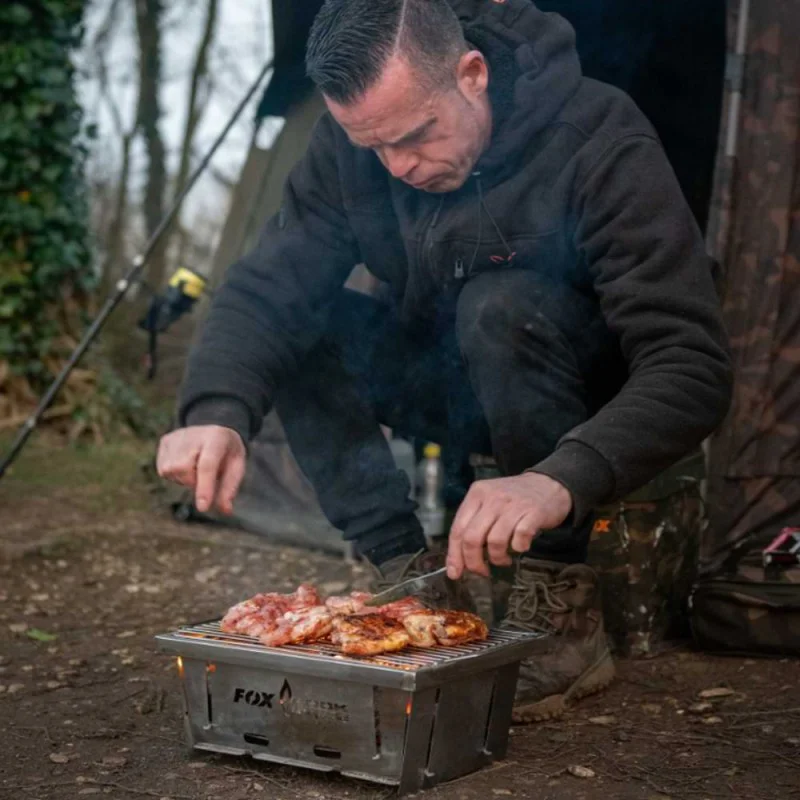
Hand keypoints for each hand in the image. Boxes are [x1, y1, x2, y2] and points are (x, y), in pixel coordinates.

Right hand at [157, 425, 245, 514]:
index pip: (207, 465)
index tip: (203, 508)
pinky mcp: (165, 441)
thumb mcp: (236, 467)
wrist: (215, 429)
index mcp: (217, 438)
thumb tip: (225, 511)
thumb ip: (229, 488)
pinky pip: (163, 470)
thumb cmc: (227, 453)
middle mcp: (194, 434)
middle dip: (194, 482)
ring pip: (171, 472)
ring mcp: (176, 436)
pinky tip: (186, 464)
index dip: (205, 487)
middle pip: (184, 470)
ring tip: (196, 466)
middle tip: (206, 474)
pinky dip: (175, 474)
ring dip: (184, 478)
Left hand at [446, 472, 572, 578]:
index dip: (454, 555)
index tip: (455, 573)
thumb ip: (473, 525)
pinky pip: (520, 537)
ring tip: (503, 558)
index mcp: (476, 494)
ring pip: (495, 541)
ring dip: (497, 557)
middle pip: (472, 538)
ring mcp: (513, 505)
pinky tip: (520, 547)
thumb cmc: (514, 498)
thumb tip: (458, 560)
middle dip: (474, 562)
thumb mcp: (488, 502)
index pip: (458, 529)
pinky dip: (518, 548)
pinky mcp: (533, 512)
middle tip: (482, 571)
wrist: (548, 484)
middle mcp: (492, 498)